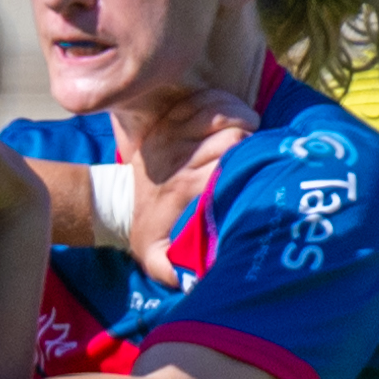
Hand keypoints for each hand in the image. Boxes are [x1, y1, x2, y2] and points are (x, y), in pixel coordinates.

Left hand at [123, 88, 256, 285]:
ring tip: (249, 128)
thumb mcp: (159, 258)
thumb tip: (198, 281)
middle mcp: (180, 155)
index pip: (230, 156)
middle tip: (258, 147)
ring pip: (220, 109)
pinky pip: (203, 97)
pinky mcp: (168, 119)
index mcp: (186, 184)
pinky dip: (223, 101)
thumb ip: (177, 271)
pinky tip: (231, 113)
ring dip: (240, 115)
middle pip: (232, 131)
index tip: (260, 166)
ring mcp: (172, 132)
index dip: (252, 156)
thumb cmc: (150, 231)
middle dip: (251, 136)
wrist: (118, 202)